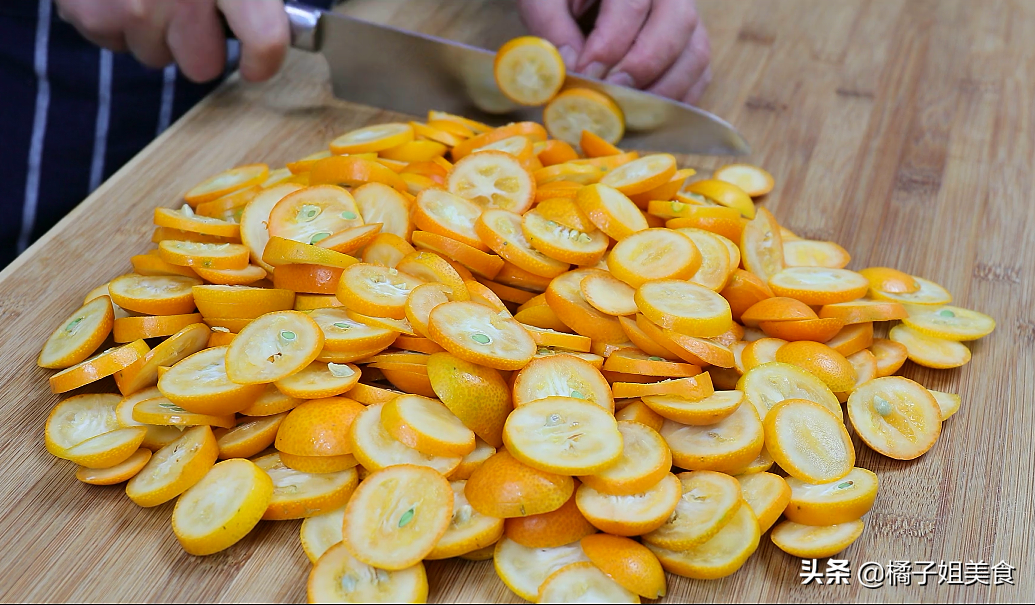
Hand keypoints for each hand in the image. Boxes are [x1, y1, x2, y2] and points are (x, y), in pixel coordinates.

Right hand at [55, 0, 289, 82]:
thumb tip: (275, 8)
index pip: (263, 39)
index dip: (264, 59)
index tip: (258, 63)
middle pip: (202, 65)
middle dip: (199, 43)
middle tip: (193, 6)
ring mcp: (131, 6)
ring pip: (154, 54)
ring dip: (156, 29)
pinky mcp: (87, 10)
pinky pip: (112, 39)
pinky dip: (116, 18)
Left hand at [516, 0, 711, 103]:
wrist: (584, 2)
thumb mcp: (546, 0)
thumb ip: (552, 27)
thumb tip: (572, 68)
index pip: (631, 8)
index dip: (609, 47)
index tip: (585, 75)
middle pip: (677, 26)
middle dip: (641, 68)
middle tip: (610, 94)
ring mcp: (688, 19)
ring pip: (696, 54)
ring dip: (663, 91)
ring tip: (628, 111)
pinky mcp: (692, 47)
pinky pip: (700, 76)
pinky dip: (677, 101)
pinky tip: (648, 117)